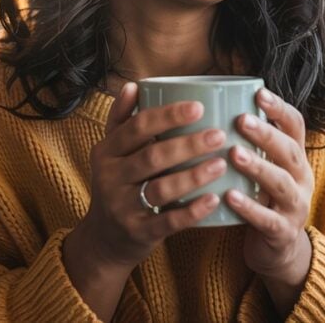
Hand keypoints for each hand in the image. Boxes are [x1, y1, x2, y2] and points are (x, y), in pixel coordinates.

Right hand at [75, 82, 227, 271]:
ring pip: (161, 189)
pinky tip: (213, 199)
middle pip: (153, 156)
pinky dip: (192, 211)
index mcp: (107, 151)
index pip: (137, 127)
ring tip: (221, 163)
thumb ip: (121, 118)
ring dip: (193, 176)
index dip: (168, 116)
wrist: (103, 239)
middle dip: (188, 144)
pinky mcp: (139, 233)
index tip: (199, 107)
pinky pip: (168, 221)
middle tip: (219, 134)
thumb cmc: (116, 183)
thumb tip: (135, 85)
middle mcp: (111, 177)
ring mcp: (123, 207)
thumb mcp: (110, 151)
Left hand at [225, 88, 313, 310]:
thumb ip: (247, 141)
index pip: (295, 125)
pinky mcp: (283, 233)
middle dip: (266, 134)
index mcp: (295, 157)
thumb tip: (210, 103)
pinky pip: (268, 220)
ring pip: (281, 183)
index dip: (279, 108)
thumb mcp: (262, 166)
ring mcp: (295, 206)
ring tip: (234, 153)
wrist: (277, 250)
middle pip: (289, 151)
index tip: (259, 93)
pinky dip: (249, 208)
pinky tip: (229, 196)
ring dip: (258, 166)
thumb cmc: (260, 196)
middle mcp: (301, 178)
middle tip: (241, 120)